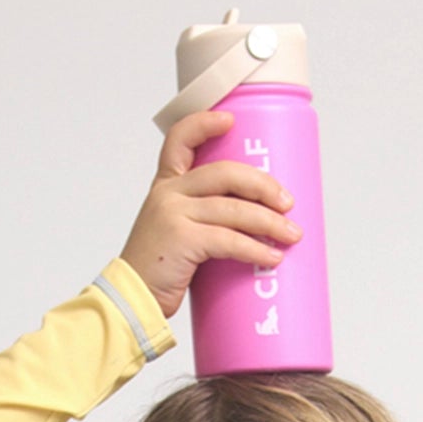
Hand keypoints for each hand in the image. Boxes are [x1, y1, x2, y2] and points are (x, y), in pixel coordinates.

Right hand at [119, 110, 303, 320]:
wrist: (131, 300)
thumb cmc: (158, 271)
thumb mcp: (175, 232)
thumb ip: (203, 218)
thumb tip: (252, 223)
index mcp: (166, 186)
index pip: (180, 140)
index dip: (205, 124)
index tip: (230, 120)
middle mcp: (168, 193)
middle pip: (225, 173)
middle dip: (263, 186)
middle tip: (288, 202)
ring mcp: (173, 214)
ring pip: (233, 209)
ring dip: (269, 222)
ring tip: (291, 235)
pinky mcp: (181, 239)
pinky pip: (228, 239)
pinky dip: (254, 249)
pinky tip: (272, 257)